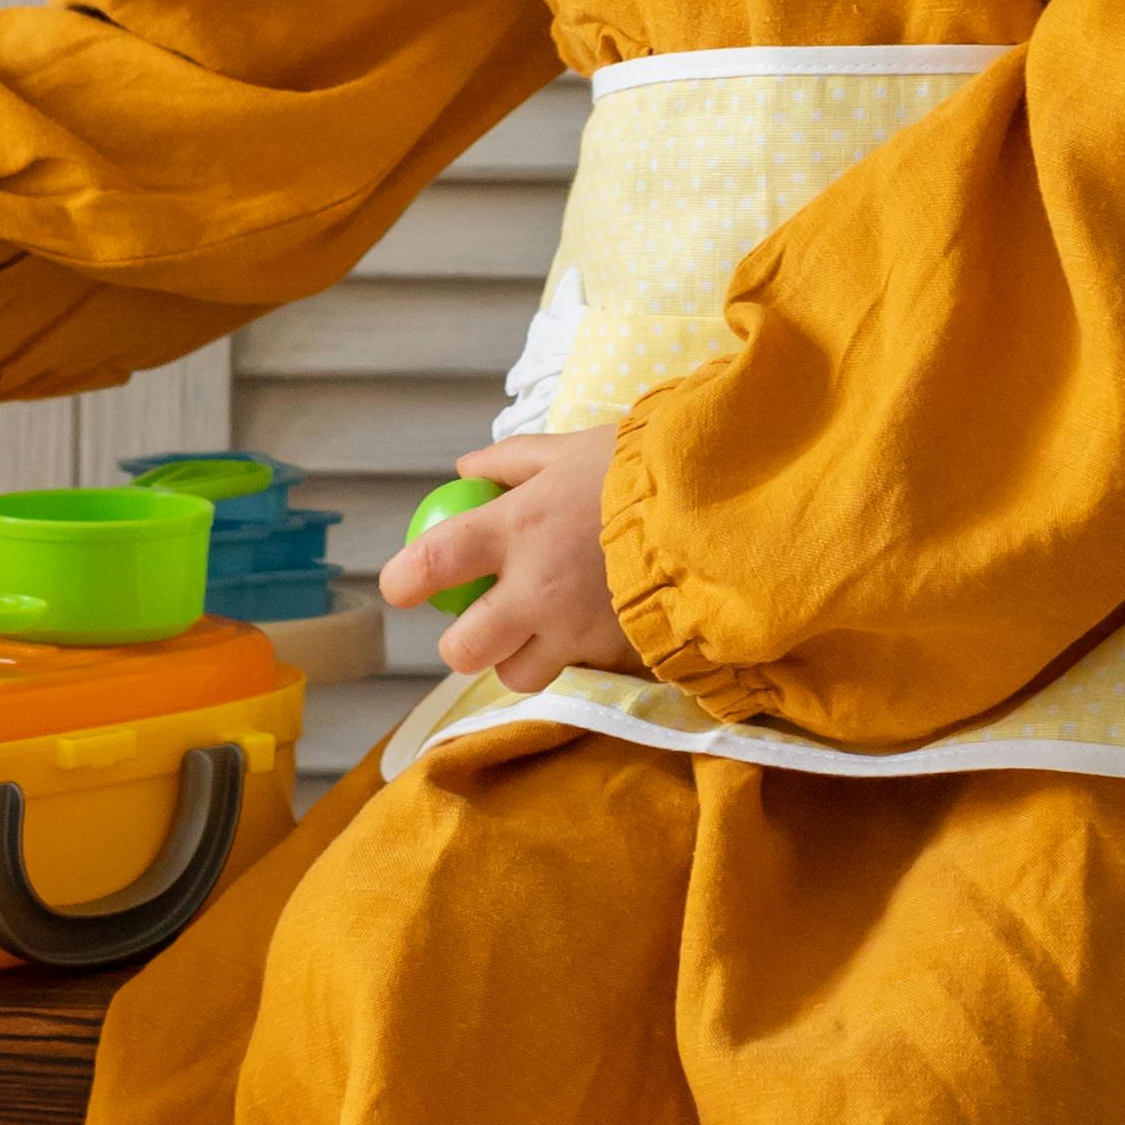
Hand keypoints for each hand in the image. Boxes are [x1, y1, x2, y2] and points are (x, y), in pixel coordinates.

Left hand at [376, 426, 623, 694]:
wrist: (724, 505)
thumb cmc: (644, 468)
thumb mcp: (571, 449)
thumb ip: (512, 461)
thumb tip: (463, 471)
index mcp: (516, 527)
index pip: (434, 562)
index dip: (404, 580)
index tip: (400, 586)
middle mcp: (535, 588)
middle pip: (464, 649)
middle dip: (462, 645)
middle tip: (479, 625)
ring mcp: (575, 629)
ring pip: (519, 676)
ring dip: (519, 659)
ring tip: (541, 633)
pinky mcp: (616, 654)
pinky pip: (579, 671)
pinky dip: (576, 657)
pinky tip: (595, 628)